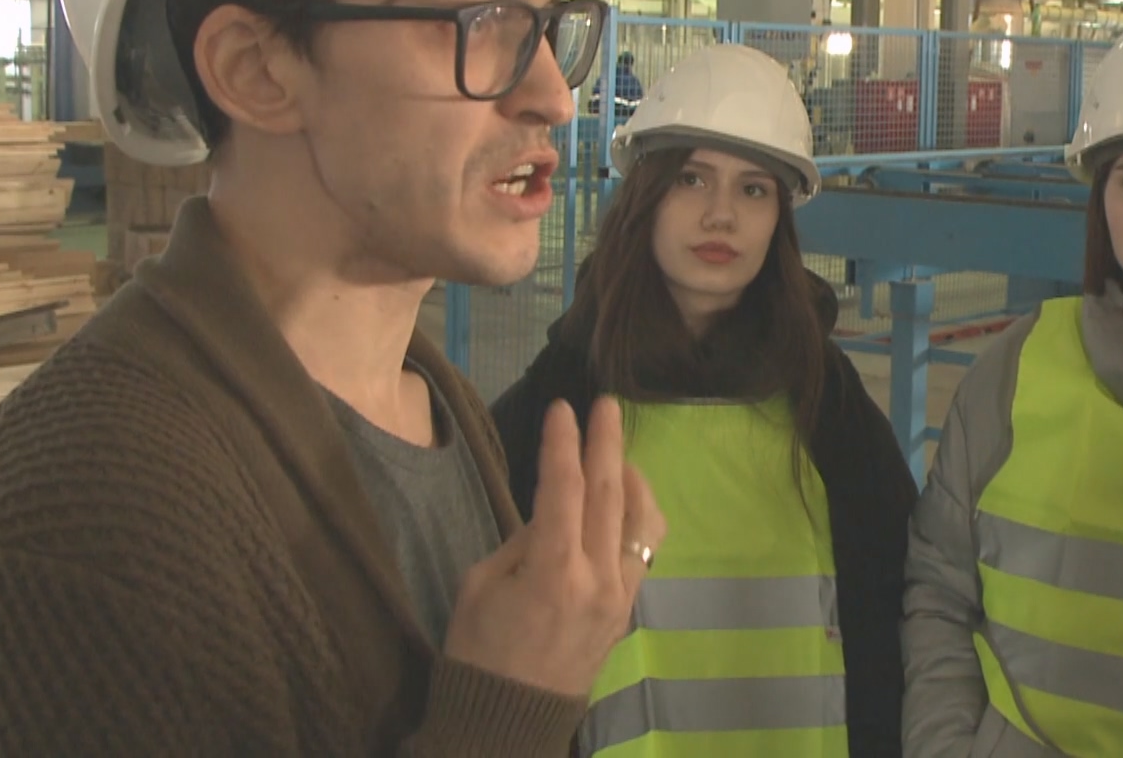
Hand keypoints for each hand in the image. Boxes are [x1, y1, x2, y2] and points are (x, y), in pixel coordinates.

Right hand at [445, 397, 663, 697]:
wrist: (509, 718)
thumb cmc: (479, 651)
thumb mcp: (481, 586)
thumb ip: (522, 542)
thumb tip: (549, 512)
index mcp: (553, 571)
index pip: (565, 489)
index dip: (563, 443)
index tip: (562, 408)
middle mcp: (597, 579)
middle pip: (610, 494)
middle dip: (607, 443)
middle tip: (607, 405)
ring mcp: (619, 596)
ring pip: (640, 522)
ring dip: (632, 477)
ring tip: (619, 449)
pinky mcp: (626, 610)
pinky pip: (643, 552)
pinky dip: (639, 517)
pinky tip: (627, 499)